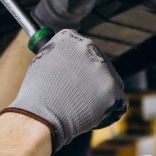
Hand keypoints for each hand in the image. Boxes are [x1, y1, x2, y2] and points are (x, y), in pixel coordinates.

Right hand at [1, 30, 126, 151]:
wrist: (40, 117)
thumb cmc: (37, 97)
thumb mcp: (42, 65)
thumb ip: (59, 57)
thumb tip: (68, 59)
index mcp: (68, 38)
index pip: (82, 49)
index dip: (78, 67)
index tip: (71, 78)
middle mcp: (88, 46)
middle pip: (99, 64)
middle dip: (91, 82)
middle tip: (77, 97)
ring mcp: (103, 67)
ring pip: (111, 83)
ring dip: (101, 96)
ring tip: (80, 107)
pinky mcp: (113, 88)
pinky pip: (118, 103)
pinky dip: (108, 112)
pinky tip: (91, 116)